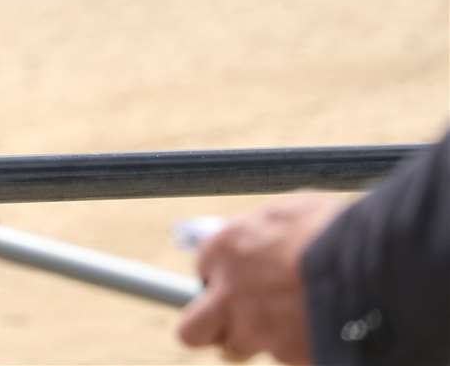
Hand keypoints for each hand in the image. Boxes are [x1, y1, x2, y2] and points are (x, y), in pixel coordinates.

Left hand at [176, 194, 345, 363]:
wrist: (370, 270)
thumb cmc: (333, 229)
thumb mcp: (289, 212)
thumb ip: (262, 229)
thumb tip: (260, 232)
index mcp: (225, 249)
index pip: (204, 270)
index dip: (223, 276)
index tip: (240, 277)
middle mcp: (229, 293)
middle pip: (193, 329)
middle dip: (208, 327)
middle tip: (229, 322)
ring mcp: (254, 329)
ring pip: (236, 348)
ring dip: (253, 339)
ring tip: (285, 324)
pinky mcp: (285, 355)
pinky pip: (282, 356)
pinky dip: (295, 347)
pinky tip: (317, 329)